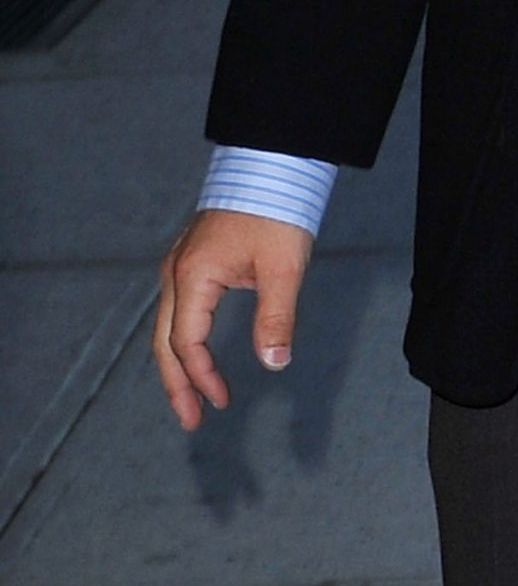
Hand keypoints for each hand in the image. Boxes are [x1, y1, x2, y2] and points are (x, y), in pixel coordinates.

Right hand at [152, 209, 313, 430]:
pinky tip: (196, 357)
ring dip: (177, 365)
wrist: (272, 164)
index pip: (187, 343)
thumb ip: (276, 317)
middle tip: (191, 421)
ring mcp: (179, 265)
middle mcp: (176, 273)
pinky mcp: (191, 260)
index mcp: (193, 276)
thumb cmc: (277, 211)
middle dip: (176, 385)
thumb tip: (274, 362)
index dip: (203, 377)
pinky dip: (182, 340)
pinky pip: (177, 310)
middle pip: (164, 342)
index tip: (222, 401)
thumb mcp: (284, 268)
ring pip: (167, 327)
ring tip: (192, 398)